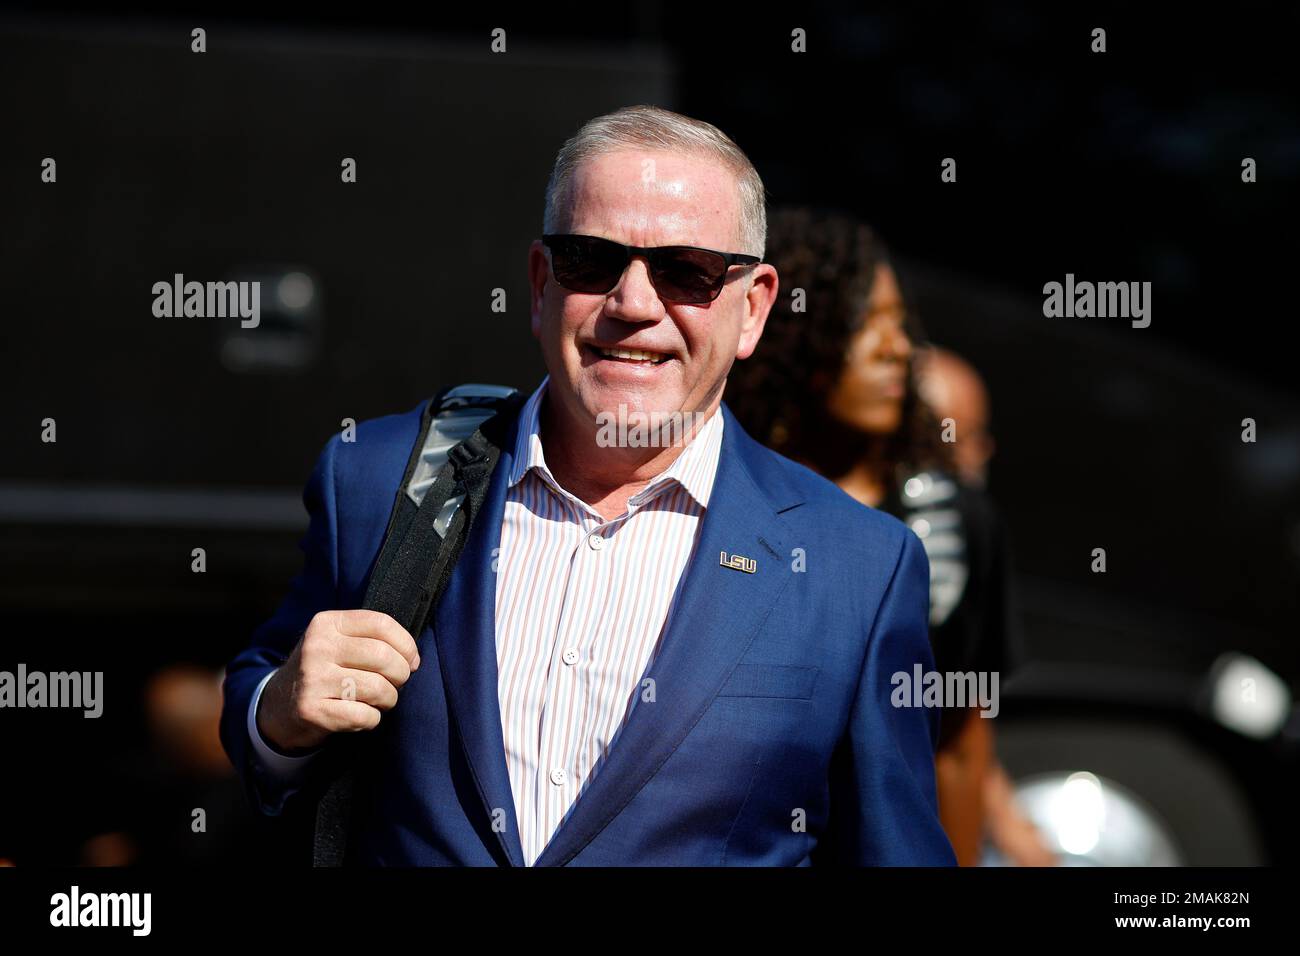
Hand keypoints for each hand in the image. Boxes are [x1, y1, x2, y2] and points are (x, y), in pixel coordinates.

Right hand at [256, 609, 419, 752]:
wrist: (279, 705)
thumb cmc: (325, 670)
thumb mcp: (339, 641)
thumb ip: (373, 639)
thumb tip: (413, 658)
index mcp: (328, 623)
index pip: (381, 624)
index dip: (406, 644)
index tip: (412, 660)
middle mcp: (318, 647)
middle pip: (384, 656)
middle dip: (401, 674)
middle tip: (396, 683)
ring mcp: (312, 679)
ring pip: (378, 688)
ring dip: (388, 699)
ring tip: (378, 700)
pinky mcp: (312, 710)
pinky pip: (364, 716)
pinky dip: (371, 719)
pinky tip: (361, 715)